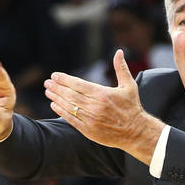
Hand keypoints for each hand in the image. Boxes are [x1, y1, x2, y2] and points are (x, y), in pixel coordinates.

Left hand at [43, 49, 162, 161]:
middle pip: (70, 94)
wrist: (137, 132)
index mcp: (103, 94)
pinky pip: (71, 119)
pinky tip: (54, 105)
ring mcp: (91, 119)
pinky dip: (61, 111)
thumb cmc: (132, 107)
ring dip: (56, 98)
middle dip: (57, 87)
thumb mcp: (130, 86)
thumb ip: (121, 68)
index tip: (55, 75)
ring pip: (68, 106)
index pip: (78, 84)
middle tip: (48, 82)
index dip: (64, 79)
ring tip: (48, 91)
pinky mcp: (88, 130)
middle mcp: (95, 106)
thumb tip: (119, 51)